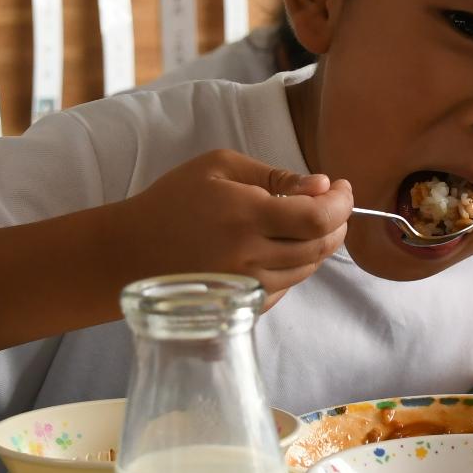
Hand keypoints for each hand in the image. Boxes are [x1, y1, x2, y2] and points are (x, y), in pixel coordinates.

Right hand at [122, 149, 351, 303]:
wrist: (130, 251)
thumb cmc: (173, 200)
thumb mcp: (220, 167)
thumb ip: (276, 176)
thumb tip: (323, 187)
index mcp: (246, 216)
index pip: (318, 218)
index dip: (342, 204)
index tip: (343, 188)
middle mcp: (249, 257)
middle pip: (320, 247)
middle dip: (338, 223)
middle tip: (334, 203)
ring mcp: (246, 287)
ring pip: (307, 269)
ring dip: (320, 244)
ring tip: (308, 221)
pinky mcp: (242, 305)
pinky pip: (287, 286)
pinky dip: (297, 265)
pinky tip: (283, 246)